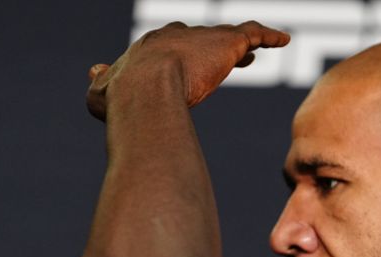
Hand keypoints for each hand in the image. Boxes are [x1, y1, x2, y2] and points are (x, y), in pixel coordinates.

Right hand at [86, 21, 289, 119]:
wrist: (145, 91)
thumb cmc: (123, 98)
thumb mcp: (103, 93)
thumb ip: (102, 83)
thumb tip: (96, 71)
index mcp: (151, 47)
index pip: (171, 46)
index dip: (182, 54)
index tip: (192, 65)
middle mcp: (178, 36)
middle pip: (200, 37)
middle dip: (210, 46)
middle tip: (225, 57)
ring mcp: (204, 38)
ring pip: (227, 35)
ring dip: (239, 43)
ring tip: (253, 53)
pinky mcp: (228, 45)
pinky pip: (254, 33)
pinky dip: (269, 35)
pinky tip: (283, 40)